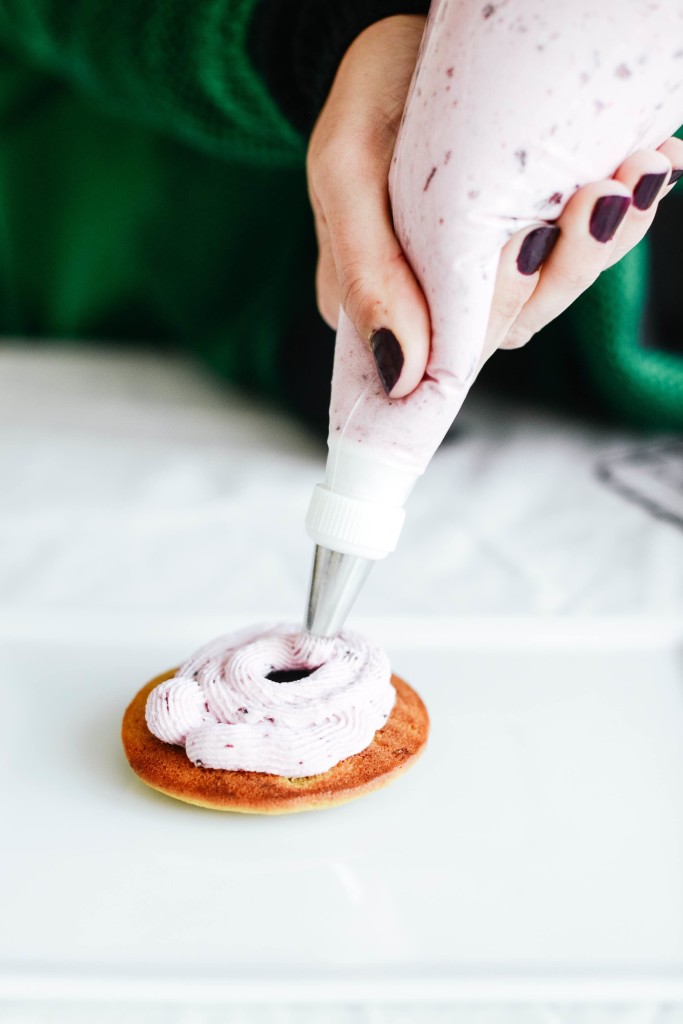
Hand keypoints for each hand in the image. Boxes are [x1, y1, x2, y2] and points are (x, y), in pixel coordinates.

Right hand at [307, 15, 682, 396]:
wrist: (410, 43)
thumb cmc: (370, 97)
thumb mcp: (347, 173)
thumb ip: (365, 274)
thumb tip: (399, 374)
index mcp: (375, 303)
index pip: (443, 352)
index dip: (495, 312)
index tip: (528, 246)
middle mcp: (431, 301)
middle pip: (510, 323)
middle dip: (564, 263)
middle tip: (601, 194)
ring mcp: (480, 274)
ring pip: (551, 292)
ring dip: (601, 239)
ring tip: (634, 173)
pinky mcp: (520, 242)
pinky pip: (572, 255)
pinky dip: (613, 220)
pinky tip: (645, 172)